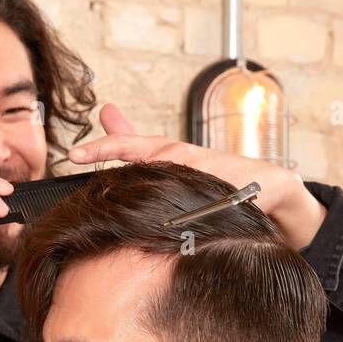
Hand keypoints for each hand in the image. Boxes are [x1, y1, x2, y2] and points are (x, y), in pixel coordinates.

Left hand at [67, 103, 326, 248]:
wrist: (271, 187)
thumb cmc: (214, 174)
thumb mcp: (172, 155)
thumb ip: (135, 138)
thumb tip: (105, 110)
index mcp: (170, 152)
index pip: (129, 145)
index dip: (101, 147)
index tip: (71, 154)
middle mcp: (186, 160)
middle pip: (146, 165)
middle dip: (121, 173)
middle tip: (85, 179)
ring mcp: (206, 178)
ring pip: (169, 188)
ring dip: (148, 199)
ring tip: (121, 209)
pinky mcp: (227, 198)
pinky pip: (197, 211)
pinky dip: (182, 219)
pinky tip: (164, 231)